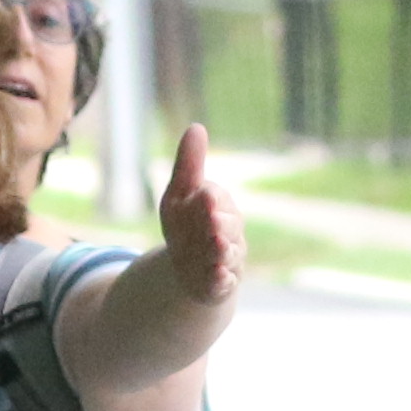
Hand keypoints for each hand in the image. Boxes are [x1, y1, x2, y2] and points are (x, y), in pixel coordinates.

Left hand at [155, 124, 244, 305]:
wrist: (186, 269)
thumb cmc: (185, 225)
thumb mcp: (180, 194)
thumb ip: (189, 164)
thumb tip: (197, 127)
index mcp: (220, 206)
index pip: (216, 198)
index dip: (208, 199)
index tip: (202, 196)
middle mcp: (230, 231)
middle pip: (228, 225)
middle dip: (219, 224)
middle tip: (212, 221)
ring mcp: (228, 258)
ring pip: (228, 253)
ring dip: (220, 251)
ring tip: (215, 246)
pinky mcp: (221, 283)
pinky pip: (224, 281)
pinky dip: (220, 278)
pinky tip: (216, 275)